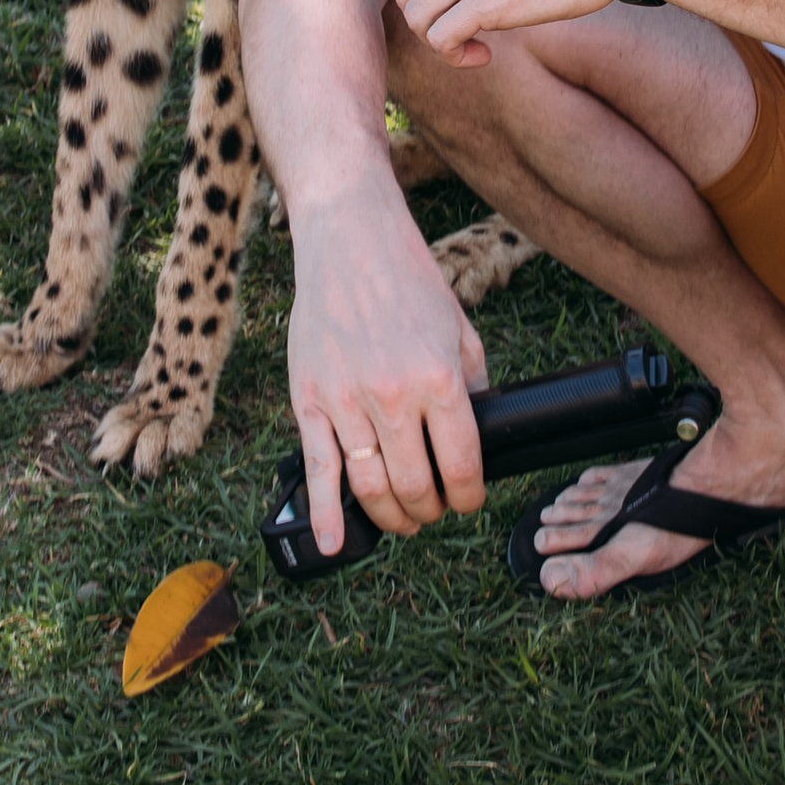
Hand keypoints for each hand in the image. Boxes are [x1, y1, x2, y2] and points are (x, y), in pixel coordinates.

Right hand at [284, 188, 489, 556]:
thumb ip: (472, 388)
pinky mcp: (309, 399)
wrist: (349, 240)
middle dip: (432, 510)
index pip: (463, 466)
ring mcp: (346, 401)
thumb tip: (475, 441)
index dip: (470, 495)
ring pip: (370, 488)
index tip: (468, 498)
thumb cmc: (408, 281)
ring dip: (393, 517)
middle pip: (417, 487)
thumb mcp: (460, 331)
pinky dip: (323, 515)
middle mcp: (394, 396)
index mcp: (440, 379)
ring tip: (404, 519)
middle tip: (436, 508)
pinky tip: (333, 544)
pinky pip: (317, 469)